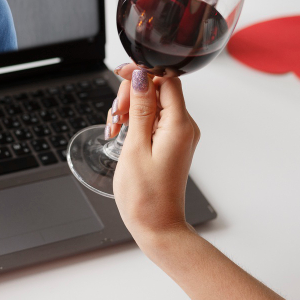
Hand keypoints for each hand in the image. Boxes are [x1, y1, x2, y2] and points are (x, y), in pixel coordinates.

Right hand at [109, 64, 200, 259]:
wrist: (157, 226)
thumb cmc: (145, 195)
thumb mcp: (136, 147)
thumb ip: (140, 109)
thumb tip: (141, 78)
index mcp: (179, 125)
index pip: (166, 79)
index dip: (142, 73)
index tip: (120, 76)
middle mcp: (184, 127)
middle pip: (158, 89)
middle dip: (133, 94)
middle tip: (116, 116)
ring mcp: (178, 136)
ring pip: (153, 105)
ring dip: (131, 109)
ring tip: (115, 128)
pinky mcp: (170, 144)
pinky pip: (154, 121)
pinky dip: (136, 122)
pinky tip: (122, 134)